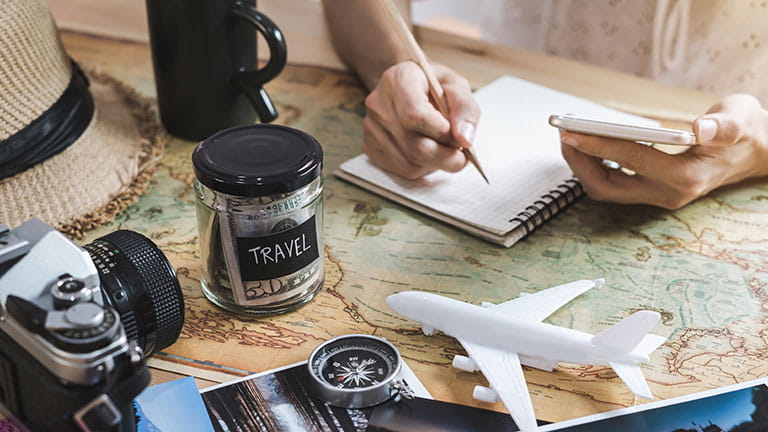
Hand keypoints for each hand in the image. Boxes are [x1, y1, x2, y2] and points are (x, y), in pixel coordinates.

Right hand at [362, 61, 479, 178]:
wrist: (406, 86)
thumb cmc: (433, 85)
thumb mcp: (455, 85)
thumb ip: (465, 108)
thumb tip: (464, 140)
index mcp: (398, 80)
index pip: (415, 116)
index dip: (442, 131)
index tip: (456, 133)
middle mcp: (378, 104)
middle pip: (415, 147)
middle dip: (446, 157)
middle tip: (460, 153)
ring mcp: (371, 128)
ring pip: (410, 164)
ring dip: (435, 164)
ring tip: (442, 148)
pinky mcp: (370, 147)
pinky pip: (401, 171)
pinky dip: (422, 168)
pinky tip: (427, 153)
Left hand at [560, 94, 767, 208]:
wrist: (755, 153)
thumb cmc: (746, 133)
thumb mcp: (741, 120)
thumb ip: (723, 126)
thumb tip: (703, 128)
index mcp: (687, 176)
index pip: (632, 160)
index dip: (599, 146)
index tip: (572, 132)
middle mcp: (667, 192)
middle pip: (608, 187)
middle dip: (580, 161)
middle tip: (563, 132)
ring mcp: (657, 195)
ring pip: (606, 189)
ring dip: (583, 165)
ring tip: (569, 135)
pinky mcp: (650, 191)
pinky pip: (613, 183)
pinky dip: (594, 166)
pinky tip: (586, 144)